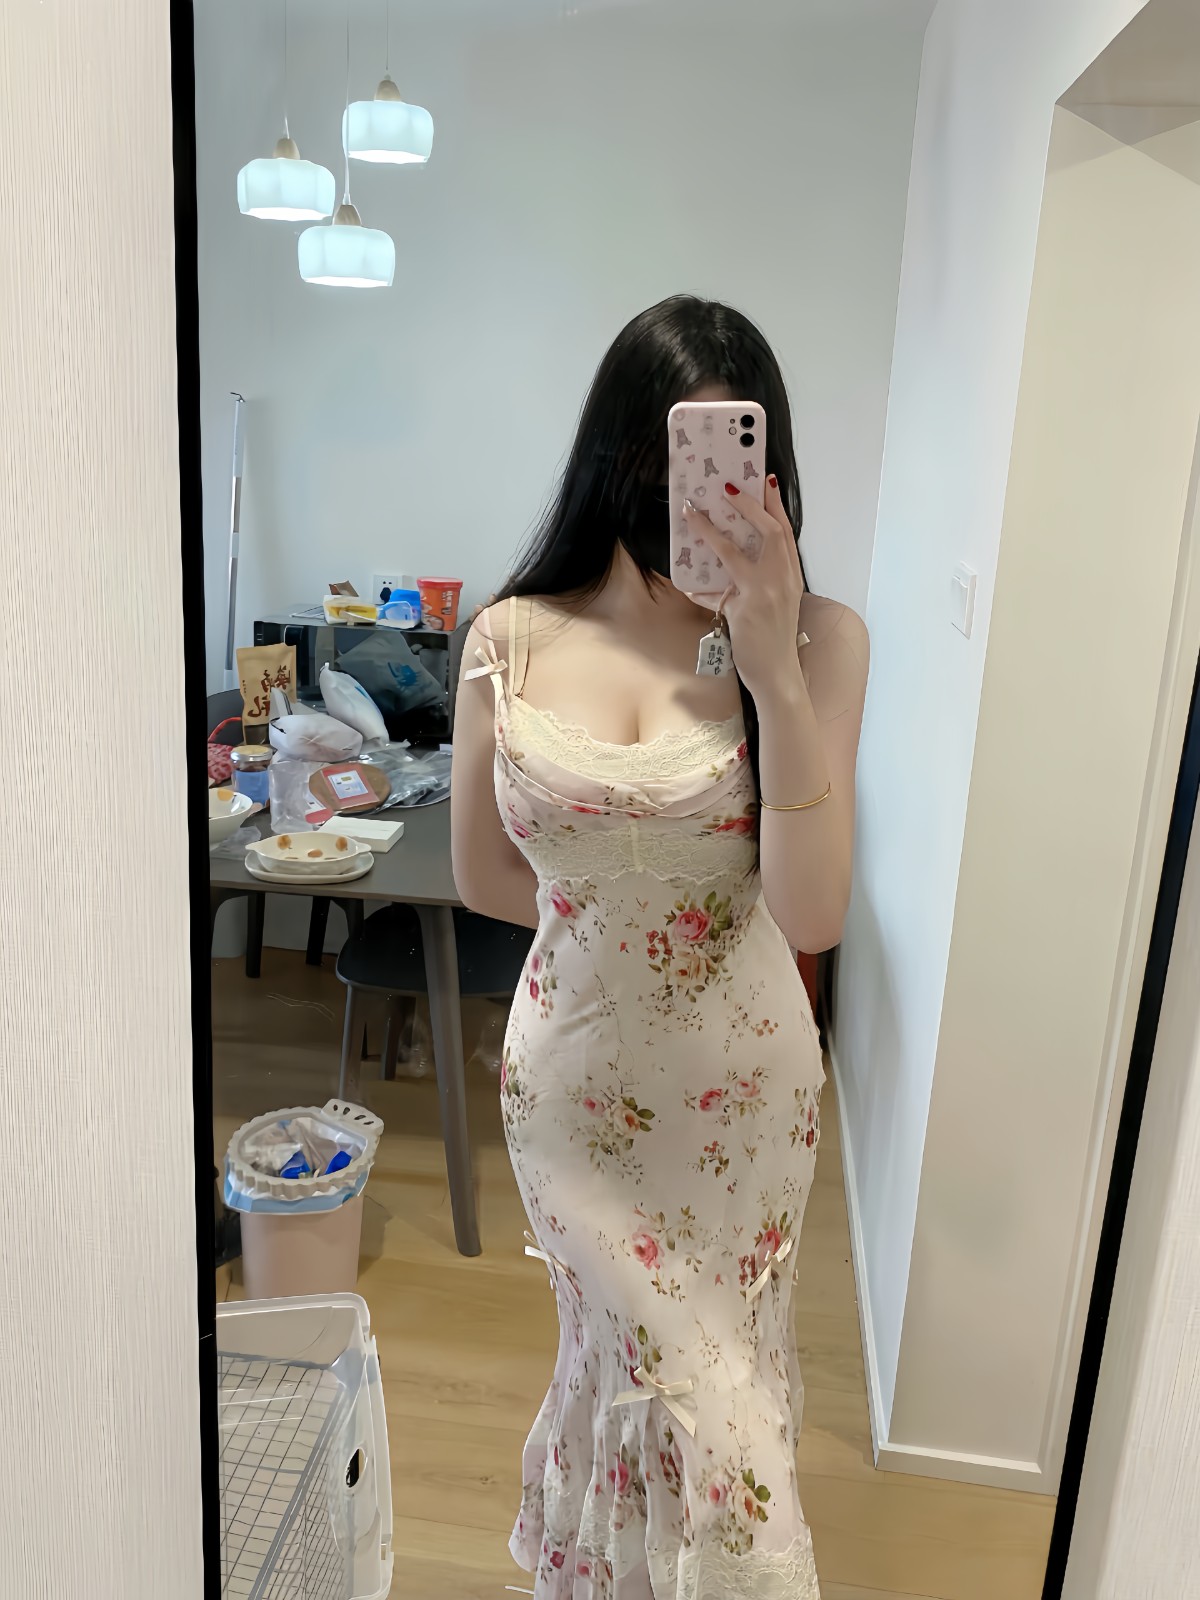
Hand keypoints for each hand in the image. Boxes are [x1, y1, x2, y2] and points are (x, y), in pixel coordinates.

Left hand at [682, 476, 805, 700]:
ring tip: (694, 513)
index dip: (776, 505)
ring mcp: (763, 593)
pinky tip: (685, 582)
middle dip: (749, 506)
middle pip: (769, 531)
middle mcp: (782, 579)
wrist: (779, 673)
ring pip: (734, 551)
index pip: (786, 532)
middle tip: (729, 488)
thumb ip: (761, 581)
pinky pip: (715, 591)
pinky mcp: (744, 609)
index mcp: (791, 575)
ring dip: (710, 530)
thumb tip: (734, 567)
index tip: (766, 480)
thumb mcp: (777, 603)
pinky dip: (698, 587)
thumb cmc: (775, 640)